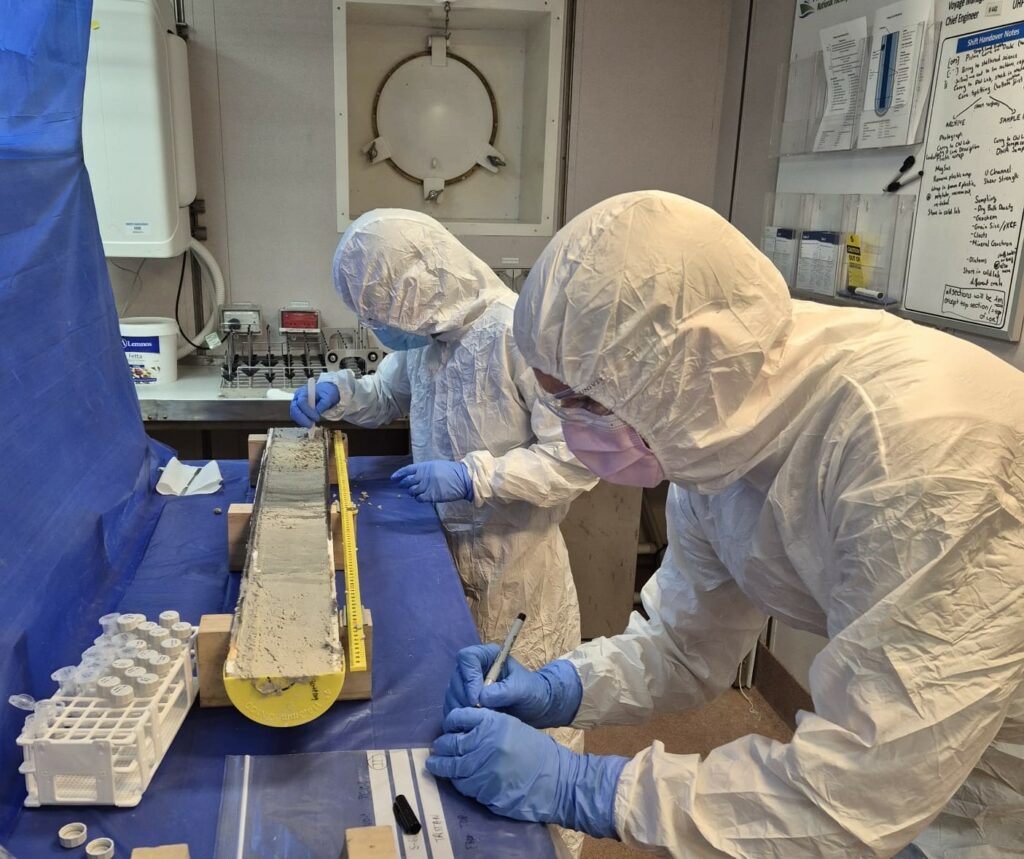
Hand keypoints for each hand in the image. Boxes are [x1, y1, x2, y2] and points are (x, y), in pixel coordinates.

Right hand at [289, 382, 340, 427]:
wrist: (324, 392)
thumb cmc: (326, 393)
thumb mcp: (328, 397)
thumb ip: (323, 404)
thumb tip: (317, 412)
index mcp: (304, 391)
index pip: (302, 402)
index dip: (308, 411)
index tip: (316, 418)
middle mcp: (297, 397)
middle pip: (294, 409)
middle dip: (301, 418)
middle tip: (310, 425)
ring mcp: (296, 403)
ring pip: (294, 414)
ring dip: (301, 421)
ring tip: (310, 425)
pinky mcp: (297, 409)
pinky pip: (296, 416)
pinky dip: (301, 421)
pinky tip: (308, 423)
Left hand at [391, 460, 473, 502]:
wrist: (462, 479)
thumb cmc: (452, 471)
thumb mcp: (437, 465)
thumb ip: (426, 470)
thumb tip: (417, 474)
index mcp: (424, 467)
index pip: (407, 470)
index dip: (398, 474)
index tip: (393, 478)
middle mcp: (423, 476)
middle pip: (407, 481)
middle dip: (403, 484)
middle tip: (402, 486)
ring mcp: (426, 486)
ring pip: (412, 491)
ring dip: (412, 492)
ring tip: (416, 492)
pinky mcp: (431, 496)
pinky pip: (419, 498)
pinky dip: (418, 498)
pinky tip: (422, 497)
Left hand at [426, 708, 626, 837]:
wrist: (556, 780)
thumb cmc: (536, 751)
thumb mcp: (512, 727)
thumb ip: (487, 725)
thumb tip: (462, 730)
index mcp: (493, 723)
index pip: (460, 717)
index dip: (450, 722)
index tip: (447, 726)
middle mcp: (485, 743)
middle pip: (451, 743)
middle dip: (441, 746)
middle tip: (437, 748)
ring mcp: (483, 769)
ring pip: (452, 768)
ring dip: (442, 767)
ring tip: (436, 765)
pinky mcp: (485, 791)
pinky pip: (463, 786)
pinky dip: (457, 782)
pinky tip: (456, 779)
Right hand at [443, 645, 582, 728]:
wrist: (534, 708)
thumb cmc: (532, 692)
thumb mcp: (523, 689)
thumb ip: (505, 691)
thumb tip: (482, 698)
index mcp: (488, 656)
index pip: (467, 658)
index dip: (469, 677)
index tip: (477, 699)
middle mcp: (473, 667)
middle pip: (456, 678)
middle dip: (465, 698)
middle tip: (479, 714)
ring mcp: (466, 683)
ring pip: (452, 694)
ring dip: (461, 710)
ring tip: (479, 721)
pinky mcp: (462, 700)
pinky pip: (452, 707)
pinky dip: (458, 718)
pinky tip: (471, 726)